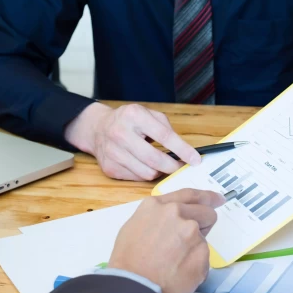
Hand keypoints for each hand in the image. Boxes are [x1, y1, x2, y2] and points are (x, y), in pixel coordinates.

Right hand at [65, 103, 200, 180]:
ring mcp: (113, 152)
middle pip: (154, 159)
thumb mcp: (148, 114)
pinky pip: (136, 178)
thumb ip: (166, 129)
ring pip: (146, 173)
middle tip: (180, 167)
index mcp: (134, 116)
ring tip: (161, 164)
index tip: (195, 159)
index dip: (183, 150)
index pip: (164, 136)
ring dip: (159, 171)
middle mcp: (120, 133)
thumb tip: (184, 151)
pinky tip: (143, 165)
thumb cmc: (128, 121)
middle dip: (173, 166)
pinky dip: (145, 174)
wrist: (97, 128)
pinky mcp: (109, 168)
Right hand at [108, 189, 224, 292]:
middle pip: (206, 213)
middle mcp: (177, 214)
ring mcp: (191, 232)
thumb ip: (157, 217)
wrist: (134, 287)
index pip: (189, 195)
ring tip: (175, 263)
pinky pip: (204, 258)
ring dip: (194, 248)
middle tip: (190, 242)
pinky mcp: (202, 252)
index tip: (218, 199)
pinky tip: (180, 273)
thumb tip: (173, 222)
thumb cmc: (128, 262)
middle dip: (204, 224)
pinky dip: (196, 265)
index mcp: (158, 206)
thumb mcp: (135, 226)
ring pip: (203, 239)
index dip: (207, 197)